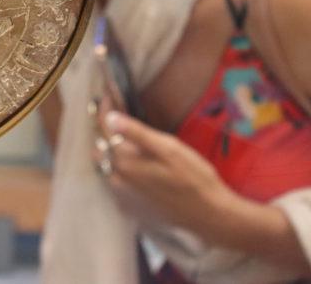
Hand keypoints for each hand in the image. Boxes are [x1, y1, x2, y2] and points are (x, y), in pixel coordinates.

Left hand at [92, 104, 233, 238]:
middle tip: (114, 114)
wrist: (209, 215)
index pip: (106, 129)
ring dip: (109, 149)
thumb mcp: (170, 149)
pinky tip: (132, 162)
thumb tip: (111, 118)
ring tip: (122, 136)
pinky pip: (114, 180)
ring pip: (105, 164)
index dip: (106, 110)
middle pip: (101, 147)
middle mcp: (117, 178)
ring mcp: (122, 194)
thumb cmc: (194, 178)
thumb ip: (137, 133)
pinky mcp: (129, 205)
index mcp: (125, 161)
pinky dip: (117, 167)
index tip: (108, 95)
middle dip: (104, 129)